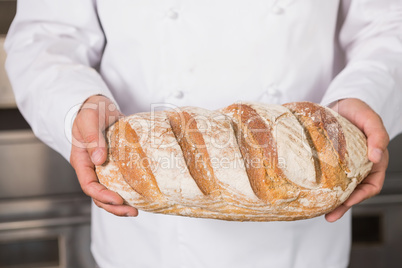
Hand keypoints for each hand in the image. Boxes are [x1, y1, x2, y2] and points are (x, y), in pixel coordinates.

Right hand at [70, 95, 138, 216]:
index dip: (102, 195)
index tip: (117, 199)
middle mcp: (92, 167)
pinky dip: (128, 191)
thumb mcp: (90, 120)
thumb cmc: (91, 110)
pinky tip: (140, 195)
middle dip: (114, 206)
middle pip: (99, 195)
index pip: (88, 185)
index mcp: (81, 160)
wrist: (98, 105)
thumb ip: (93, 138)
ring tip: (136, 210)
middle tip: (132, 212)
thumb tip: (98, 159)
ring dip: (121, 204)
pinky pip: (120, 181)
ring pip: (109, 191)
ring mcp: (103, 167)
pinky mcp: (115, 163)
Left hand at [325, 98, 388, 221]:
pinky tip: (310, 193)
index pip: (372, 185)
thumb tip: (376, 155)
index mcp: (373, 161)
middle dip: (343, 205)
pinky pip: (326, 177)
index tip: (349, 200)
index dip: (362, 195)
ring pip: (339, 187)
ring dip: (332, 201)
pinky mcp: (328, 161)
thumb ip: (377, 134)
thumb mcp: (370, 118)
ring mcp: (343, 165)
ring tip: (320, 212)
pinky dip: (321, 186)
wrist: (339, 103)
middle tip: (330, 216)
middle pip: (354, 192)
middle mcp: (359, 166)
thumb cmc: (358, 111)